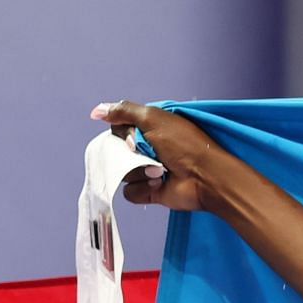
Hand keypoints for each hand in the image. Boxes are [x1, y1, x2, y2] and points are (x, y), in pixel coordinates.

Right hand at [89, 100, 222, 212]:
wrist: (206, 177)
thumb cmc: (185, 145)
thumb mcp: (153, 118)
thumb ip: (124, 111)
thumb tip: (96, 111)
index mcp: (149, 131)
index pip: (119, 129)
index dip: (123, 133)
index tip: (136, 136)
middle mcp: (147, 150)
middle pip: (117, 151)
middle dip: (128, 152)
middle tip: (148, 153)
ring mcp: (148, 172)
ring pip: (121, 172)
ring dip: (139, 171)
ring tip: (160, 171)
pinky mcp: (150, 192)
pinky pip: (130, 192)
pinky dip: (143, 188)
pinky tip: (159, 184)